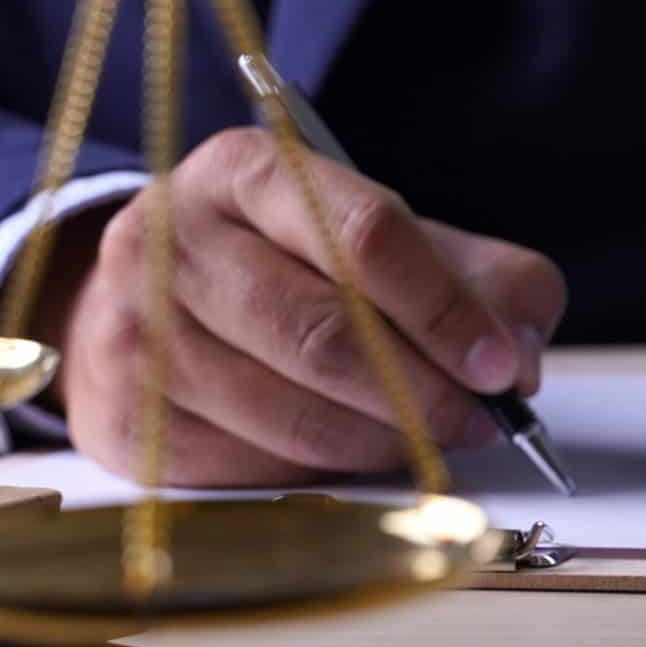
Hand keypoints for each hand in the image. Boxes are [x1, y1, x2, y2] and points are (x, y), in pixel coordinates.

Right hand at [33, 128, 567, 485]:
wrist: (158, 302)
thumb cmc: (301, 268)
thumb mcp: (401, 243)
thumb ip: (485, 282)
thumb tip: (520, 360)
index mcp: (251, 170)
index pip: (362, 234)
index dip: (443, 309)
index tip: (500, 365)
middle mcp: (175, 237)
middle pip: (321, 332)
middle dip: (421, 391)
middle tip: (478, 420)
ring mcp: (137, 329)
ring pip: (287, 412)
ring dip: (381, 442)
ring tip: (428, 439)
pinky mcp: (125, 417)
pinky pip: (247, 469)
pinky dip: (319, 475)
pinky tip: (350, 454)